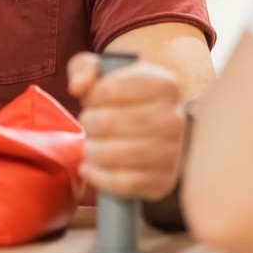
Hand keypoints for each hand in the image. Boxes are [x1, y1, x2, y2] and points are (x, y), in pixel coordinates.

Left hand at [66, 52, 186, 201]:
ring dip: (91, 150)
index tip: (93, 99)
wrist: (156, 129)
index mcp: (164, 85)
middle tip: (90, 123)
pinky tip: (90, 167)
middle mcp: (174, 119)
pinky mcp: (163, 181)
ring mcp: (173, 153)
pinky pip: (122, 184)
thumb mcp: (107, 73)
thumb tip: (79, 87)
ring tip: (90, 144)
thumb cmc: (126, 99)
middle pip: (109, 123)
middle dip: (90, 123)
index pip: (110, 89)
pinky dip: (98, 177)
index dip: (92, 96)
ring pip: (113, 155)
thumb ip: (85, 68)